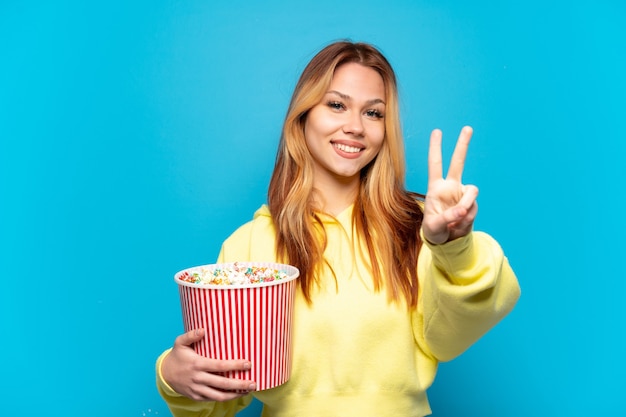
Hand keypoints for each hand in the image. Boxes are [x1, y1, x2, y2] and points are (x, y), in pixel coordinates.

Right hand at [161, 329, 255, 401]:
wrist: (164, 374)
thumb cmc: (176, 356)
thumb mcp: (180, 343)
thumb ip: (191, 335)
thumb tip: (203, 329)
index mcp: (197, 364)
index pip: (220, 366)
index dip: (235, 366)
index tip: (248, 364)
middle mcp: (198, 378)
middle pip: (223, 384)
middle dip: (240, 384)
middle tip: (254, 383)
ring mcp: (197, 389)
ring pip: (219, 396)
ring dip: (235, 394)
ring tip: (248, 390)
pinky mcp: (196, 397)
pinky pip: (212, 399)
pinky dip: (225, 398)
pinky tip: (235, 394)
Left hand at [422, 126, 478, 244]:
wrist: (446, 240)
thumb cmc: (434, 230)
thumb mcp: (434, 226)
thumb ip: (447, 217)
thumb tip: (462, 210)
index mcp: (435, 188)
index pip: (435, 164)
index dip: (435, 148)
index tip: (437, 131)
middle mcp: (450, 186)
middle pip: (457, 162)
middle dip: (463, 145)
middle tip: (468, 128)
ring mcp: (462, 194)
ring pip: (472, 192)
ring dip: (466, 206)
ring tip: (455, 221)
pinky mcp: (472, 203)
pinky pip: (474, 208)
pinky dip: (468, 219)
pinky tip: (459, 224)